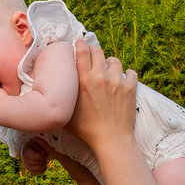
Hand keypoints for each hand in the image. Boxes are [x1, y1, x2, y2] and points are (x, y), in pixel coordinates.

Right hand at [20, 138, 50, 174]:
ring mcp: (28, 167)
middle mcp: (26, 161)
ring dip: (44, 163)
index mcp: (27, 153)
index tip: (44, 152)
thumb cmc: (33, 145)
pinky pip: (40, 172)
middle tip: (43, 155)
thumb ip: (44, 144)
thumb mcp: (36, 142)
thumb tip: (53, 149)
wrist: (25, 150)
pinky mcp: (31, 171)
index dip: (44, 155)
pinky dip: (44, 168)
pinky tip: (43, 164)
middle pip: (39, 163)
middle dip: (44, 159)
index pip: (38, 156)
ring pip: (40, 168)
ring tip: (43, 159)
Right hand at [60, 39, 136, 153]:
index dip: (80, 44)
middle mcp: (100, 77)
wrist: (111, 140)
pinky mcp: (130, 88)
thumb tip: (54, 89)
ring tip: (108, 71)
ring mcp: (117, 81)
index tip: (79, 44)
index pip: (82, 51)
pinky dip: (127, 75)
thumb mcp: (67, 112)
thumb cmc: (86, 130)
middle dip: (94, 52)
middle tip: (92, 57)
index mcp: (84, 80)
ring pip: (114, 61)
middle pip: (97, 51)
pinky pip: (130, 72)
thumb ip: (63, 97)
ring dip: (110, 64)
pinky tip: (123, 80)